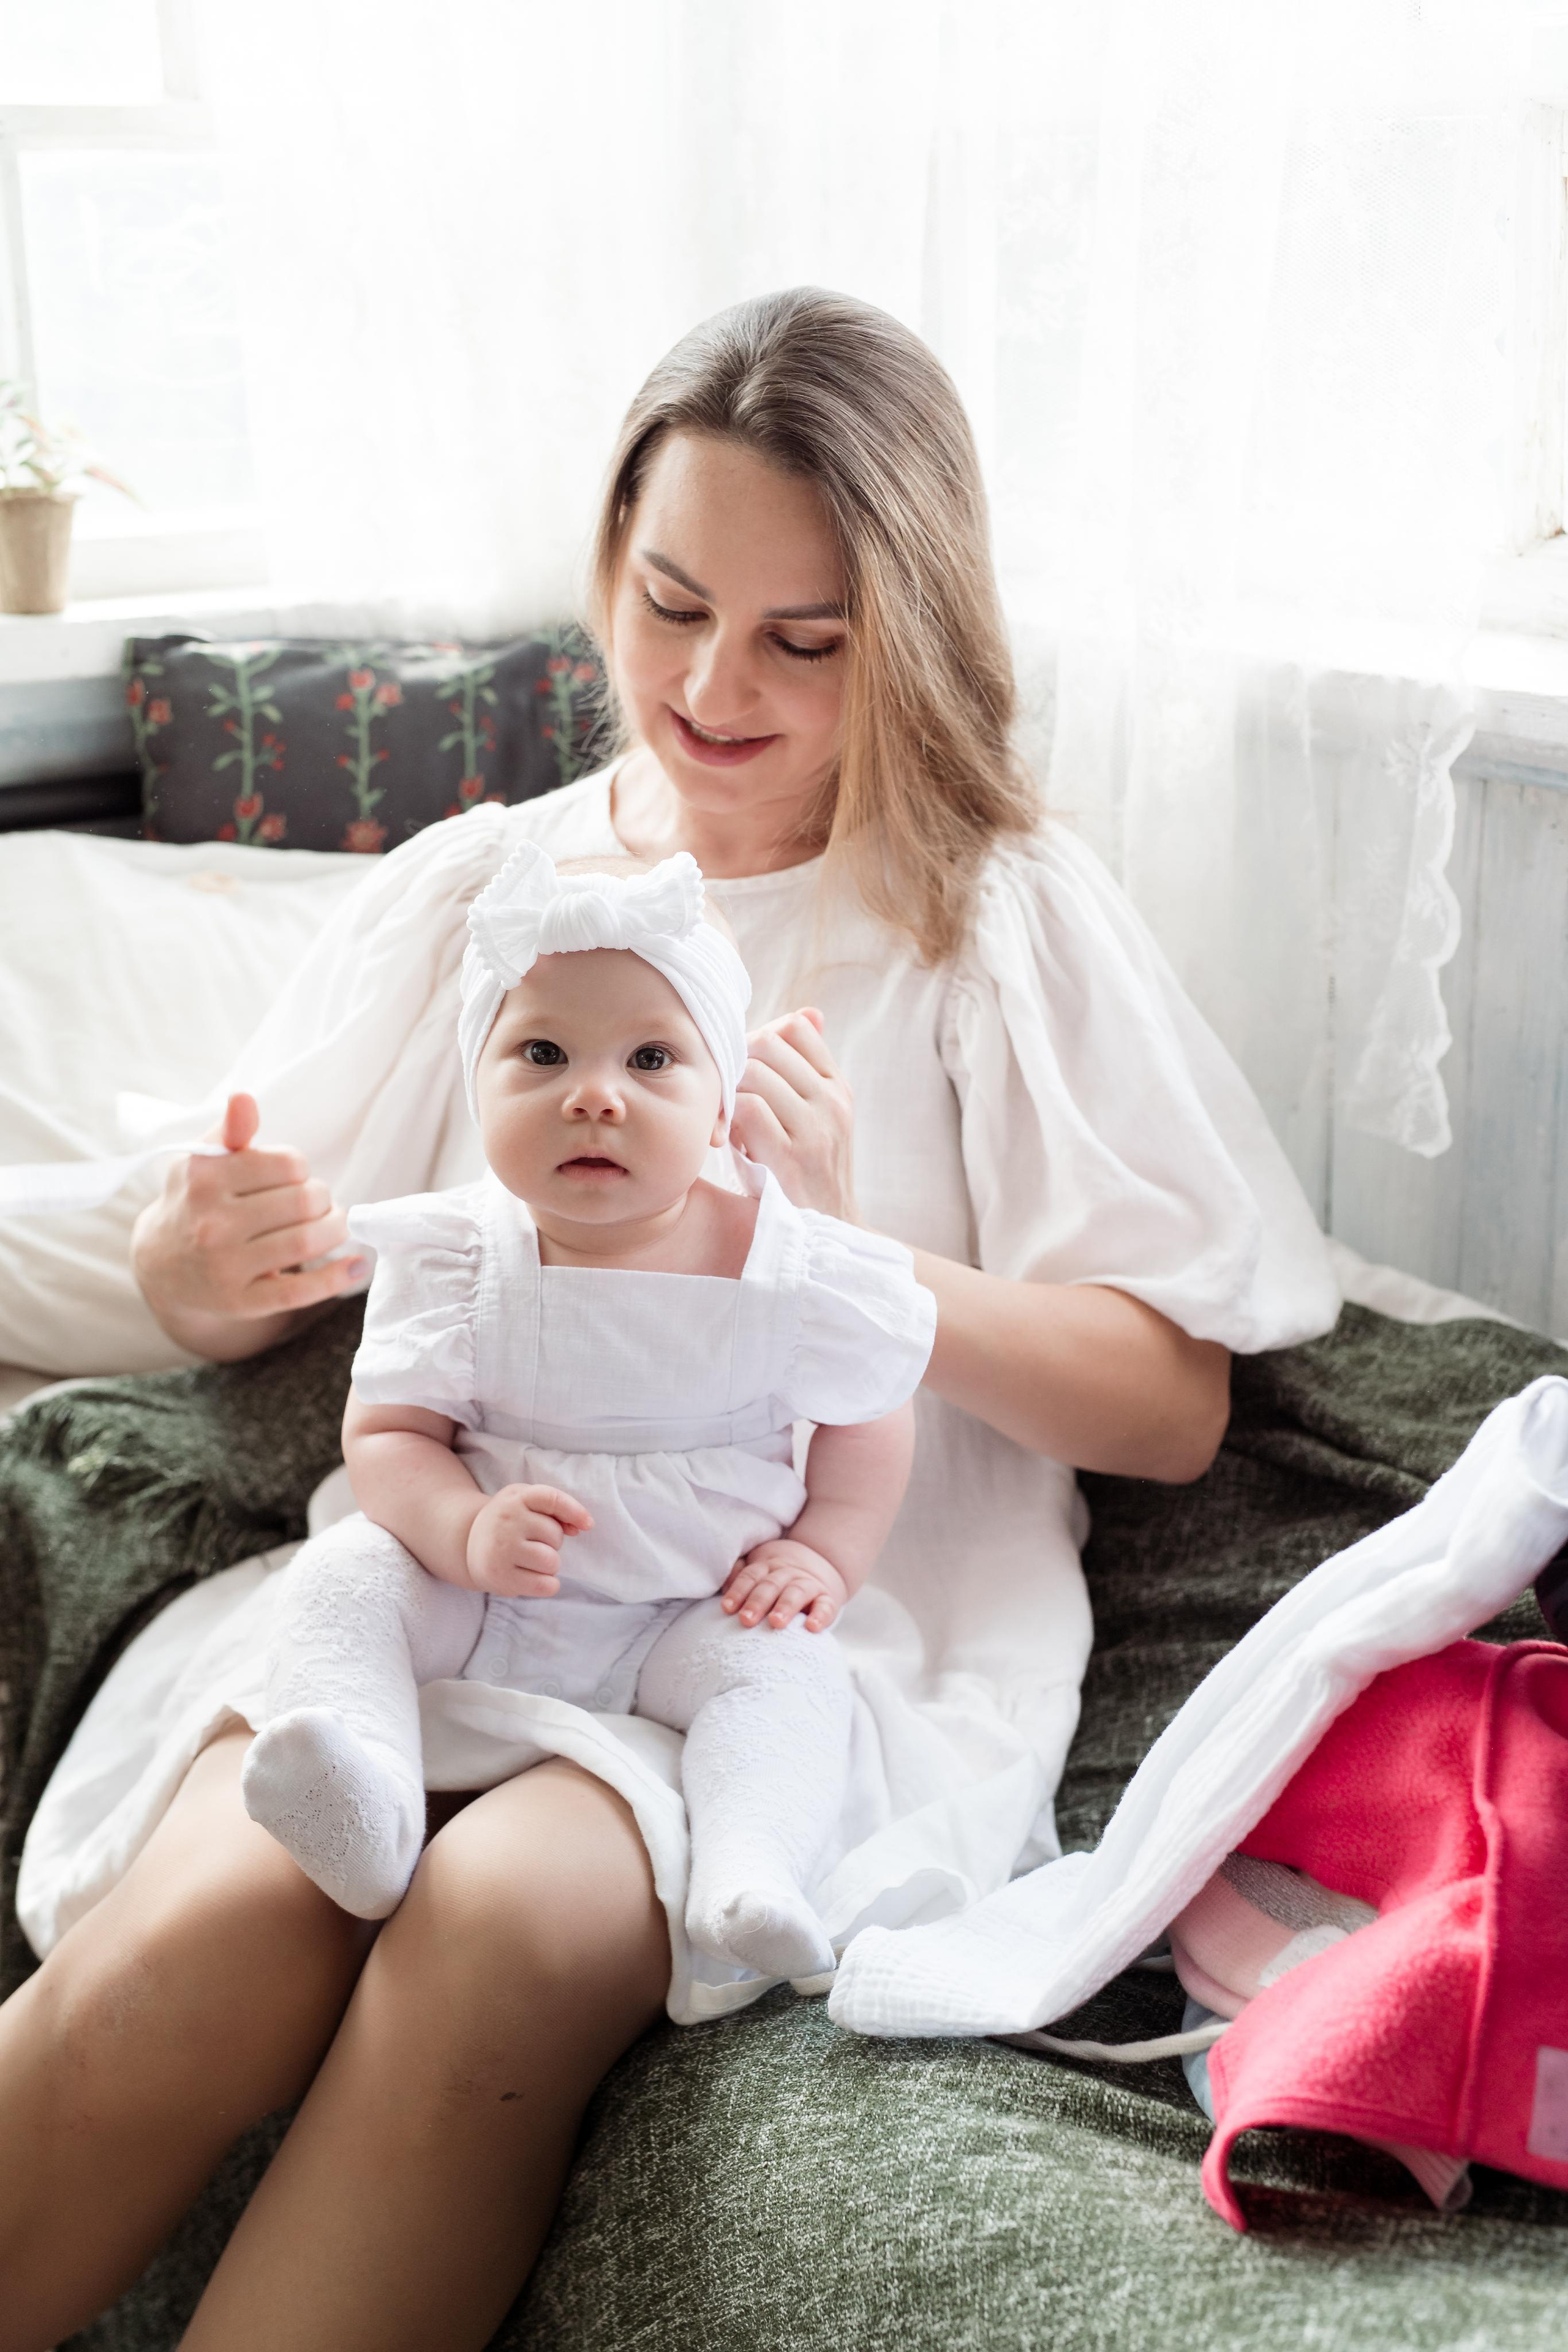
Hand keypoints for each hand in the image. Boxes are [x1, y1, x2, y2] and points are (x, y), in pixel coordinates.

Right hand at [131, 1092, 363, 1326]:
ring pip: (307, 1242)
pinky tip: (355, 1265)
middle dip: (323, 1199)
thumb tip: (244, 1097)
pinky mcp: (241, 1302)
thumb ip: (232, 1129)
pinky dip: (336, 1277)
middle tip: (318, 1203)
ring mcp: (225, 1266)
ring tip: (334, 1225)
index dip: (301, 1169)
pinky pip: (300, 1291)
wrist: (160, 1263)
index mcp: (205, 1179)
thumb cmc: (196, 1199)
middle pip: (304, 1202)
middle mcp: (211, 1223)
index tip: (293, 1177)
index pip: (289, 1163)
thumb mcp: (204, 1159)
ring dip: (336, 1230)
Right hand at [466, 1482, 591, 1596]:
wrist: (466, 1541)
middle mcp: (507, 1521)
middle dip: (552, 1542)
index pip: (552, 1499)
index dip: (574, 1511)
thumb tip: (582, 1526)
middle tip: (532, 1542)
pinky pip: (545, 1585)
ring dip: (549, 1565)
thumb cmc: (509, 1521)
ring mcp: (502, 1549)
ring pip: (551, 1562)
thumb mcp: (526, 1504)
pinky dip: (548, 1585)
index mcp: (516, 1497)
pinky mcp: (501, 1576)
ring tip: (531, 1560)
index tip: (588, 1525)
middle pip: (555, 1536)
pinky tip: (534, 1578)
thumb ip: (555, 1510)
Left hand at [721, 1538, 849, 1632]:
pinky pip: (826, 1606)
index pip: (750, 1576)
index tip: (727, 1608)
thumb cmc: (778, 1573)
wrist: (821, 1560)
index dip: (738, 1591)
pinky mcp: (827, 1598)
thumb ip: (741, 1573)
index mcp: (767, 1566)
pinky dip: (820, 1616)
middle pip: (770, 1585)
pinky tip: (812, 1627)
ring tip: (775, 1622)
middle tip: (745, 1619)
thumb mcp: (760, 1565)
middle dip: (757, 1602)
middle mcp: (787, 1573)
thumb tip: (723, 1587)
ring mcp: (808, 1584)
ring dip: (785, 1607)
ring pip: (796, 1593)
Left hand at [730, 1008, 856, 1221]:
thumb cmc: (807, 1175)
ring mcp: (815, 1128)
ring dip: (730, 1094)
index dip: (761, 1039)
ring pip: (753, 1074)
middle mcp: (832, 1102)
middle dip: (737, 1064)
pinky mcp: (792, 1156)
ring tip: (730, 1121)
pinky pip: (748, 1110)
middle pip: (768, 1044)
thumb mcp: (817, 1118)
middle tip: (729, 1095)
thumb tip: (808, 1012)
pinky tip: (728, 1140)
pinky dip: (729, 1120)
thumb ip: (807, 1070)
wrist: (829, 1234)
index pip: (797, 1028)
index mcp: (838, 1087)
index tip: (747, 1070)